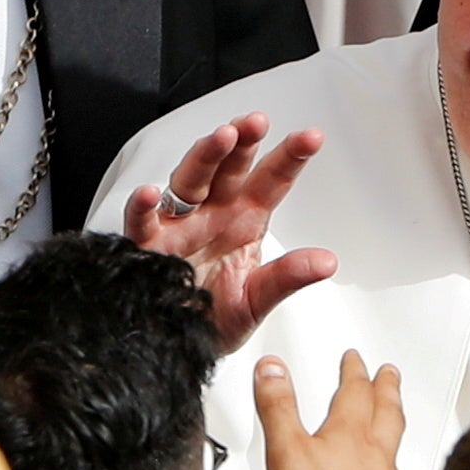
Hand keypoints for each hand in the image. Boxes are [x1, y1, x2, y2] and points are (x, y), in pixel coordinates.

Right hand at [124, 112, 336, 350]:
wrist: (175, 346)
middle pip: (229, 168)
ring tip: (222, 138)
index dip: (290, 157)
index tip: (311, 138)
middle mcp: (212, 213)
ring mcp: (179, 225)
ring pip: (189, 181)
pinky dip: (144, 207)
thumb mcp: (256, 301)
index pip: (271, 181)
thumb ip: (287, 278)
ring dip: (204, 157)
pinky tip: (151, 194)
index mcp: (244, 219)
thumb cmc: (213, 317)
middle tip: (257, 123)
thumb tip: (327, 262)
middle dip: (243, 142)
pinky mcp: (147, 246)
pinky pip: (142, 222)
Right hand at [255, 350, 419, 469]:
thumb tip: (272, 368)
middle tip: (388, 373)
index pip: (353, 391)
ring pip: (394, 441)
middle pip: (385, 410)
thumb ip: (278, 409)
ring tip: (393, 411)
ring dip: (393, 420)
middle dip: (384, 388)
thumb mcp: (287, 452)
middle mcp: (375, 453)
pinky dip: (392, 464)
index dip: (353, 371)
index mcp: (349, 432)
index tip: (354, 358)